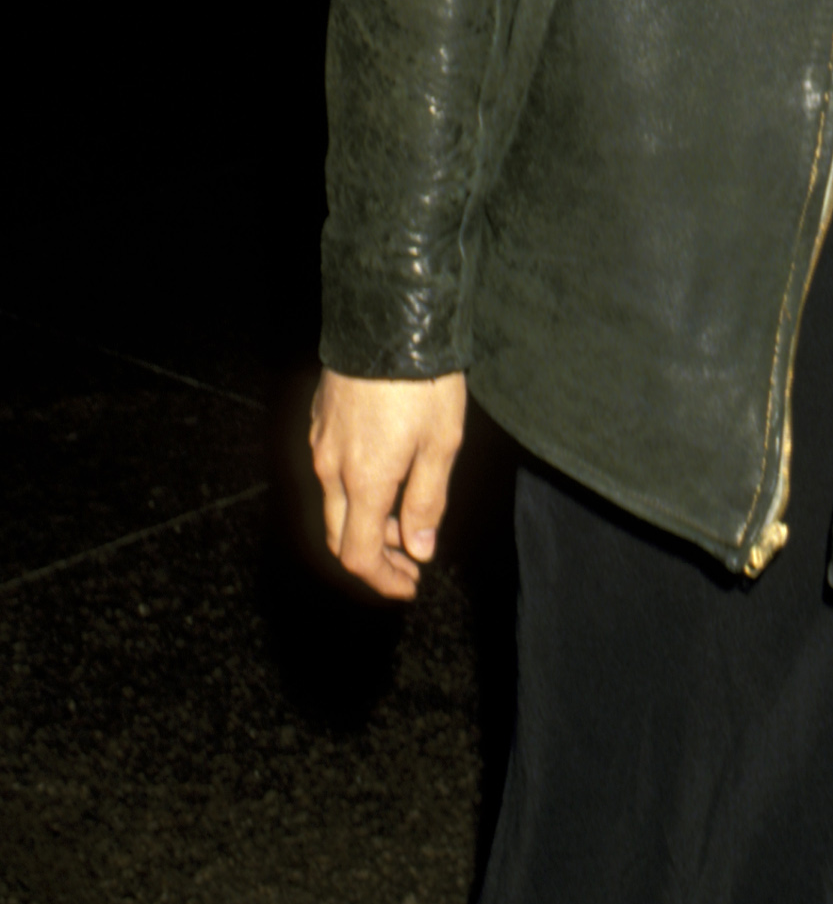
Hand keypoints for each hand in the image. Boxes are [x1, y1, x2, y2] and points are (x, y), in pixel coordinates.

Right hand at [309, 368, 468, 598]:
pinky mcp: (319, 420)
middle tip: (410, 562)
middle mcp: (331, 469)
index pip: (359, 555)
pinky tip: (386, 479)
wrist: (388, 319)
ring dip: (367, 524)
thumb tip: (418, 549)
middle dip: (375, 559)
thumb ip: (428, 501)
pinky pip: (330, 472)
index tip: (410, 585)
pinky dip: (355, 493)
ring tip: (406, 521)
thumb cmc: (423, 382)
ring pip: (334, 504)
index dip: (383, 579)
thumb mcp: (441, 444)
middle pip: (340, 536)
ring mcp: (320, 443)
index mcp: (364, 482)